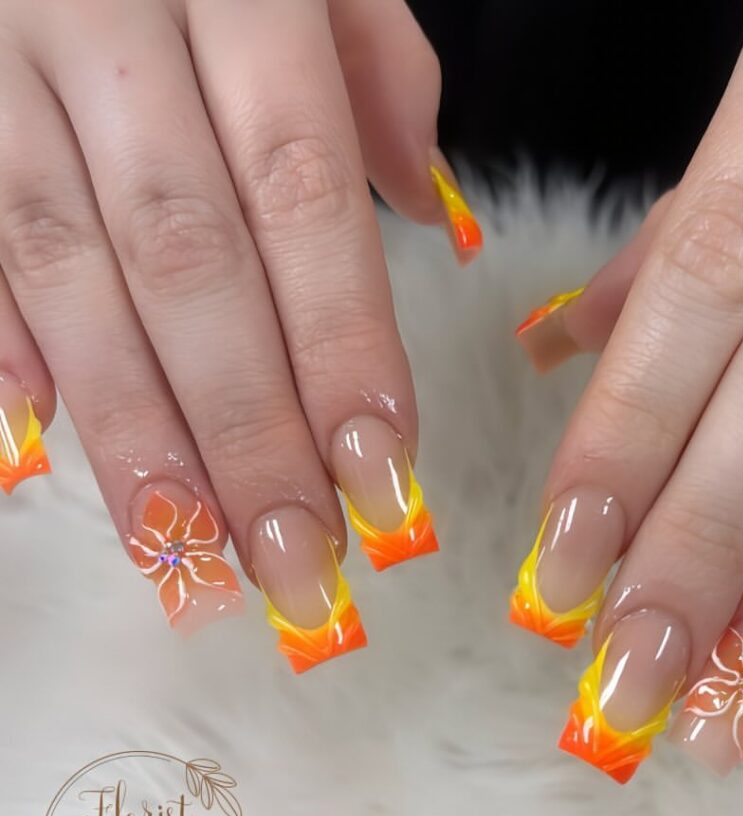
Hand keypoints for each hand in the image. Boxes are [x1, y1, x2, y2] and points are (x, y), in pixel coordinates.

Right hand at [0, 0, 480, 670]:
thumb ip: (376, 68)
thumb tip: (430, 213)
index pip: (302, 197)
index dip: (340, 346)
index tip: (381, 475)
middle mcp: (104, 22)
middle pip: (191, 265)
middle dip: (250, 433)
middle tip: (299, 564)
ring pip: (69, 274)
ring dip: (138, 432)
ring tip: (190, 556)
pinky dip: (4, 348)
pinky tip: (44, 449)